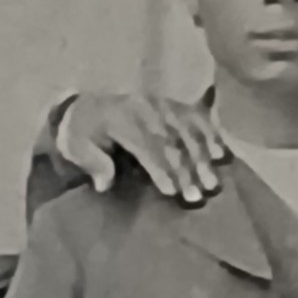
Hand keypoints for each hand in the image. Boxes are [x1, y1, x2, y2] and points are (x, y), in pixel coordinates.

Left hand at [61, 92, 227, 203]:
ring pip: (188, 130)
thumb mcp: (74, 148)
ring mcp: (160, 103)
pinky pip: (196, 117)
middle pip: (171, 139)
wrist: (84, 106)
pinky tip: (222, 154)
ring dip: (204, 156)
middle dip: (187, 168)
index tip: (173, 191)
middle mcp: (144, 107)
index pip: (145, 144)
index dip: (160, 167)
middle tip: (200, 194)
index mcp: (119, 118)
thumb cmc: (80, 134)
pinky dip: (211, 134)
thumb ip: (92, 163)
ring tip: (214, 182)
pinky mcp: (171, 104)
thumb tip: (104, 184)